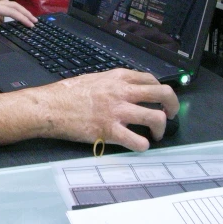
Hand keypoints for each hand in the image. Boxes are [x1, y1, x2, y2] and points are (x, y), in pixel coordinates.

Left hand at [0, 0, 36, 31]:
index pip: (9, 11)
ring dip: (18, 13)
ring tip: (26, 20)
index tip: (31, 24)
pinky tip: (10, 20)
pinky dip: (8, 14)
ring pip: (7, 7)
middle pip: (11, 6)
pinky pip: (0, 11)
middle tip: (34, 21)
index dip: (22, 18)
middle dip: (24, 13)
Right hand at [31, 69, 178, 151]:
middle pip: (162, 94)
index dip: (160, 90)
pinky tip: (139, 145)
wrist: (50, 107)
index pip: (151, 80)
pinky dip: (143, 146)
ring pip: (156, 118)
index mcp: (117, 77)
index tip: (160, 99)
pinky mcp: (110, 131)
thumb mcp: (93, 78)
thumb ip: (112, 82)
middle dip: (172, 106)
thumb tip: (125, 89)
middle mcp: (122, 92)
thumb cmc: (67, 93)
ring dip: (161, 128)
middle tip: (170, 115)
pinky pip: (137, 141)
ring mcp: (117, 111)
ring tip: (156, 134)